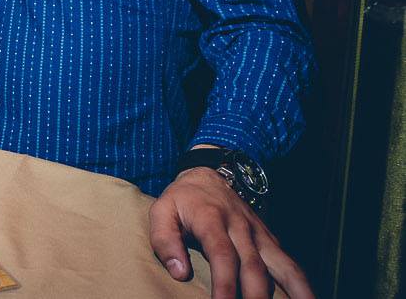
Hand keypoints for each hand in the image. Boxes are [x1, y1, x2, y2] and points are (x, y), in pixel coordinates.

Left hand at [149, 167, 313, 298]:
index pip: (222, 254)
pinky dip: (302, 285)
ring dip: (296, 291)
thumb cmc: (182, 200)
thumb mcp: (162, 211)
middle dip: (256, 296)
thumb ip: (165, 240)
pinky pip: (290, 265)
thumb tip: (178, 272)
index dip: (225, 282)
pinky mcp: (271, 241)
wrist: (208, 176)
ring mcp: (259, 235)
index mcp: (212, 219)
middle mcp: (241, 227)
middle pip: (253, 266)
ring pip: (282, 265)